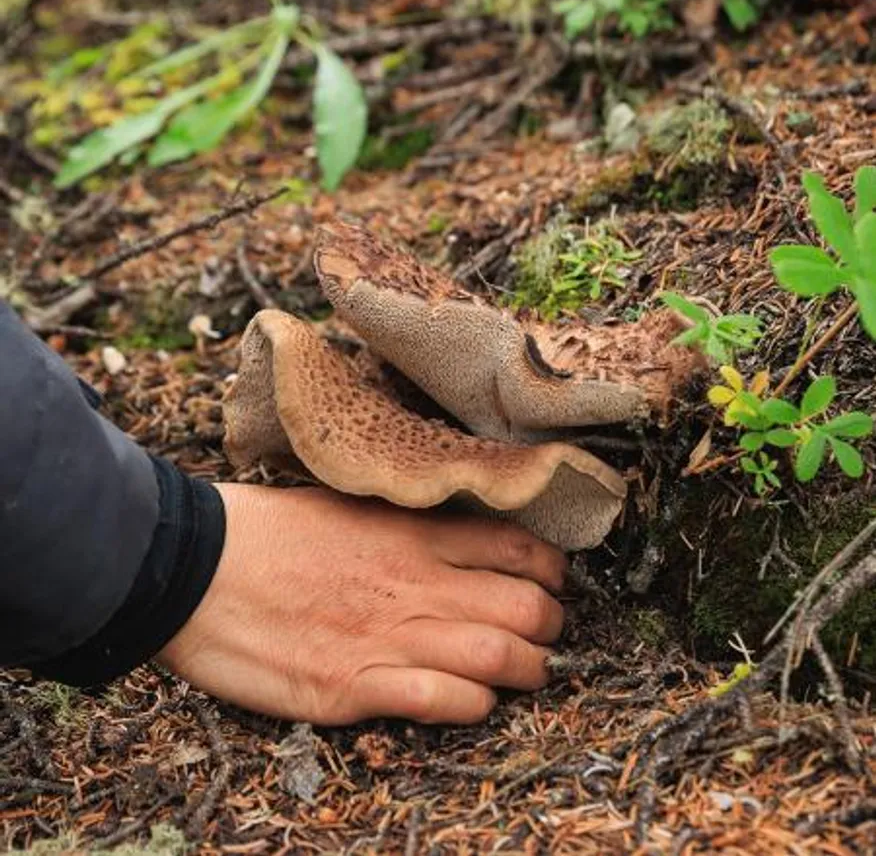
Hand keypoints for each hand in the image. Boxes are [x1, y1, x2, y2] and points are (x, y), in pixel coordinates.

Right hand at [157, 484, 565, 724]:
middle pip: (525, 607)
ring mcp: (388, 635)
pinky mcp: (353, 684)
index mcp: (414, 534)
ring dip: (529, 671)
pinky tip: (473, 701)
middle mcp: (415, 583)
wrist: (197, 566)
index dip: (551, 572)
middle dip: (551, 627)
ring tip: (527, 673)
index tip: (550, 584)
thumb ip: (409, 526)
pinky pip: (444, 701)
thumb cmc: (271, 532)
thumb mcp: (351, 506)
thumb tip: (456, 538)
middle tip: (546, 635)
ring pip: (500, 657)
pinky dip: (475, 706)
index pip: (518, 548)